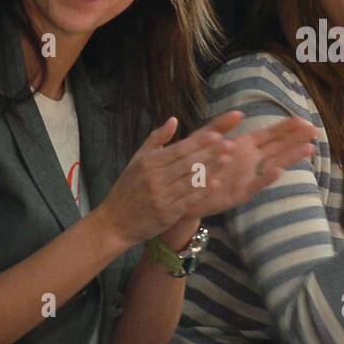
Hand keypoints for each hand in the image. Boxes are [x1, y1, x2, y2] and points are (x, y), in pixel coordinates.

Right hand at [94, 115, 234, 246]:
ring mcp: (161, 196)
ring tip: (228, 159)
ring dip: (211, 169)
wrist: (115, 223)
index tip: (217, 135)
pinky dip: (203, 190)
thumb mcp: (137, 160)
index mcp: (148, 163)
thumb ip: (156, 140)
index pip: (178, 149)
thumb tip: (173, 120)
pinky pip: (189, 199)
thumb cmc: (127, 189)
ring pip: (191, 180)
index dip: (199, 142)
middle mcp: (155, 178)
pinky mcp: (167, 213)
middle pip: (188, 163)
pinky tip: (217, 182)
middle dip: (210, 153)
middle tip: (229, 144)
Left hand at [170, 114, 317, 221]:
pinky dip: (267, 178)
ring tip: (309, 148)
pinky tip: (279, 170)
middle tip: (316, 130)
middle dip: (296, 139)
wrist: (183, 194)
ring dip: (290, 156)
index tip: (305, 120)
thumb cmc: (196, 166)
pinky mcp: (239, 194)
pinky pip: (255, 184)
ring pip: (273, 164)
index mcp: (244, 147)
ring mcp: (247, 177)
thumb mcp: (204, 140)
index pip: (270, 134)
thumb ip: (220, 125)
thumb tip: (240, 112)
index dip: (287, 127)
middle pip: (278, 147)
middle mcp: (250, 161)